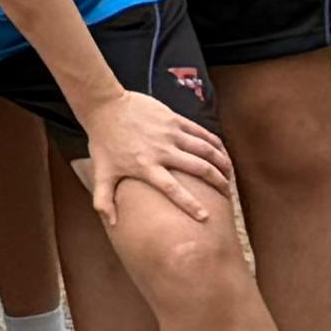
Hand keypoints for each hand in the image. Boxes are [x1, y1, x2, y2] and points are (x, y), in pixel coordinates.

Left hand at [82, 90, 239, 230]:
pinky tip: (223, 152)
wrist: (104, 106)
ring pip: (205, 150)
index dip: (189, 204)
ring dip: (221, 162)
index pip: (172, 189)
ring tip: (229, 174)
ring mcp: (170, 133)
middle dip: (217, 182)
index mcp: (145, 166)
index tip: (205, 217)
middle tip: (226, 193)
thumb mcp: (101, 172)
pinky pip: (201, 132)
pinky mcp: (174, 119)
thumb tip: (111, 224)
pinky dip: (215, 142)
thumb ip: (104, 199)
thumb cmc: (102, 141)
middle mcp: (162, 151)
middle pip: (198, 168)